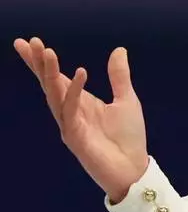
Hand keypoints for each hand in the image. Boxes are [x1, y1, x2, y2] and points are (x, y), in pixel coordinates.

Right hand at [13, 37, 149, 201]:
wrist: (135, 170)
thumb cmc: (129, 139)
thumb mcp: (127, 100)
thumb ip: (119, 76)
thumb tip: (119, 50)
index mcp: (80, 102)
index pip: (55, 79)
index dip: (41, 62)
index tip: (28, 41)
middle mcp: (70, 112)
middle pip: (49, 84)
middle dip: (38, 64)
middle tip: (30, 42)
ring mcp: (70, 125)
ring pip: (54, 96)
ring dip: (50, 74)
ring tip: (47, 52)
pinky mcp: (74, 137)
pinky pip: (70, 111)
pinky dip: (73, 92)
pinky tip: (79, 73)